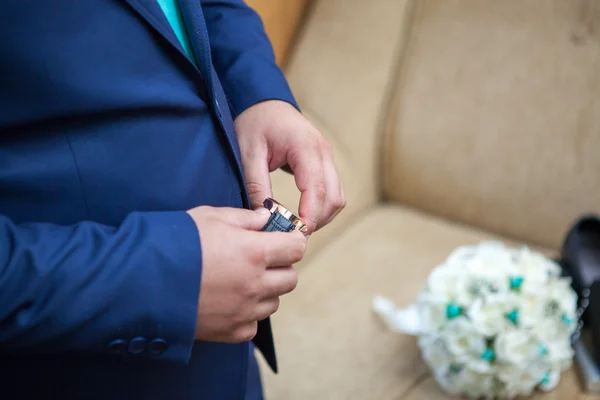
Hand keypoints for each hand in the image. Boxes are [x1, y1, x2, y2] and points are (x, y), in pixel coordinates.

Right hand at [187, 206, 305, 342]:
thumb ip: (244, 218)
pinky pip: (254, 323)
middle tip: (260, 259)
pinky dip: (247, 314)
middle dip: (280, 266)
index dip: (291, 241)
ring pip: (274, 302)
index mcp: (254, 252)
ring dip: (265, 291)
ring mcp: (244, 311)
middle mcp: (255, 284)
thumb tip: (266, 219)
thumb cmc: (174, 244)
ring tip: (240, 280)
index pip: (296, 248)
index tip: (283, 239)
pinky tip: (228, 301)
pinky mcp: (231, 332)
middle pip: (290, 278)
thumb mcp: (209, 217)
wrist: (139, 283)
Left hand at [235, 100, 345, 233]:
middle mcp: (324, 151)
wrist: (263, 102)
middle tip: (293, 236)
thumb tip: (266, 217)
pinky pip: (333, 191)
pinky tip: (303, 215)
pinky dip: (322, 207)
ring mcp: (328, 156)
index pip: (316, 189)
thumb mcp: (248, 153)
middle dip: (317, 220)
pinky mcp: (325, 162)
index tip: (297, 234)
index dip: (310, 215)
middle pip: (334, 197)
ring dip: (322, 216)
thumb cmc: (254, 122)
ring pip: (338, 197)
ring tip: (297, 228)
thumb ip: (257, 185)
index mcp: (305, 146)